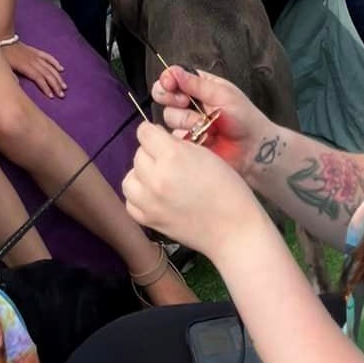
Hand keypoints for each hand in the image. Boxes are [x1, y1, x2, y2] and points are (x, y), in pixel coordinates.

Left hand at [4, 40, 66, 98]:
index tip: (51, 96)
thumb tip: (17, 88)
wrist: (3, 39)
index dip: (46, 87)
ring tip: (64, 86)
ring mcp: (36, 56)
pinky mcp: (36, 52)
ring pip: (50, 67)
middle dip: (55, 85)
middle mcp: (33, 62)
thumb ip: (12, 79)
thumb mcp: (5, 68)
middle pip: (47, 74)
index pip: (39, 78)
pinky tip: (61, 69)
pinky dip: (55, 63)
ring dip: (58, 77)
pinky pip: (48, 57)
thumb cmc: (3, 56)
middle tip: (61, 95)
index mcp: (26, 67)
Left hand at [123, 121, 264, 261]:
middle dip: (151, 154)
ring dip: (141, 175)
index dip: (154, 133)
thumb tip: (160, 138)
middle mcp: (155, 177)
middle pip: (138, 154)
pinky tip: (154, 196)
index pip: (144, 132)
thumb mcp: (206, 154)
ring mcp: (149, 201)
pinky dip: (139, 197)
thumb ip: (179, 144)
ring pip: (129, 177)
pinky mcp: (148, 220)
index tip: (163, 139)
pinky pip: (130, 202)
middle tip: (169, 162)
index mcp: (172, 156)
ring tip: (159, 179)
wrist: (234, 230)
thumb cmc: (228, 188)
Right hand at [152, 65, 264, 173]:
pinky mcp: (186, 141)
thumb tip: (173, 71)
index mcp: (199, 86)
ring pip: (169, 116)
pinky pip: (174, 136)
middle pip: (164, 94)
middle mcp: (190, 102)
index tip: (170, 84)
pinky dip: (187, 135)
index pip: (174, 77)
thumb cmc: (245, 118)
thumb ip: (197, 84)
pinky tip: (204, 137)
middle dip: (171, 98)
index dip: (168, 80)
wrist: (253, 149)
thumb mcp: (223, 95)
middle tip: (185, 102)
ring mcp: (187, 122)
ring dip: (187, 119)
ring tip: (207, 125)